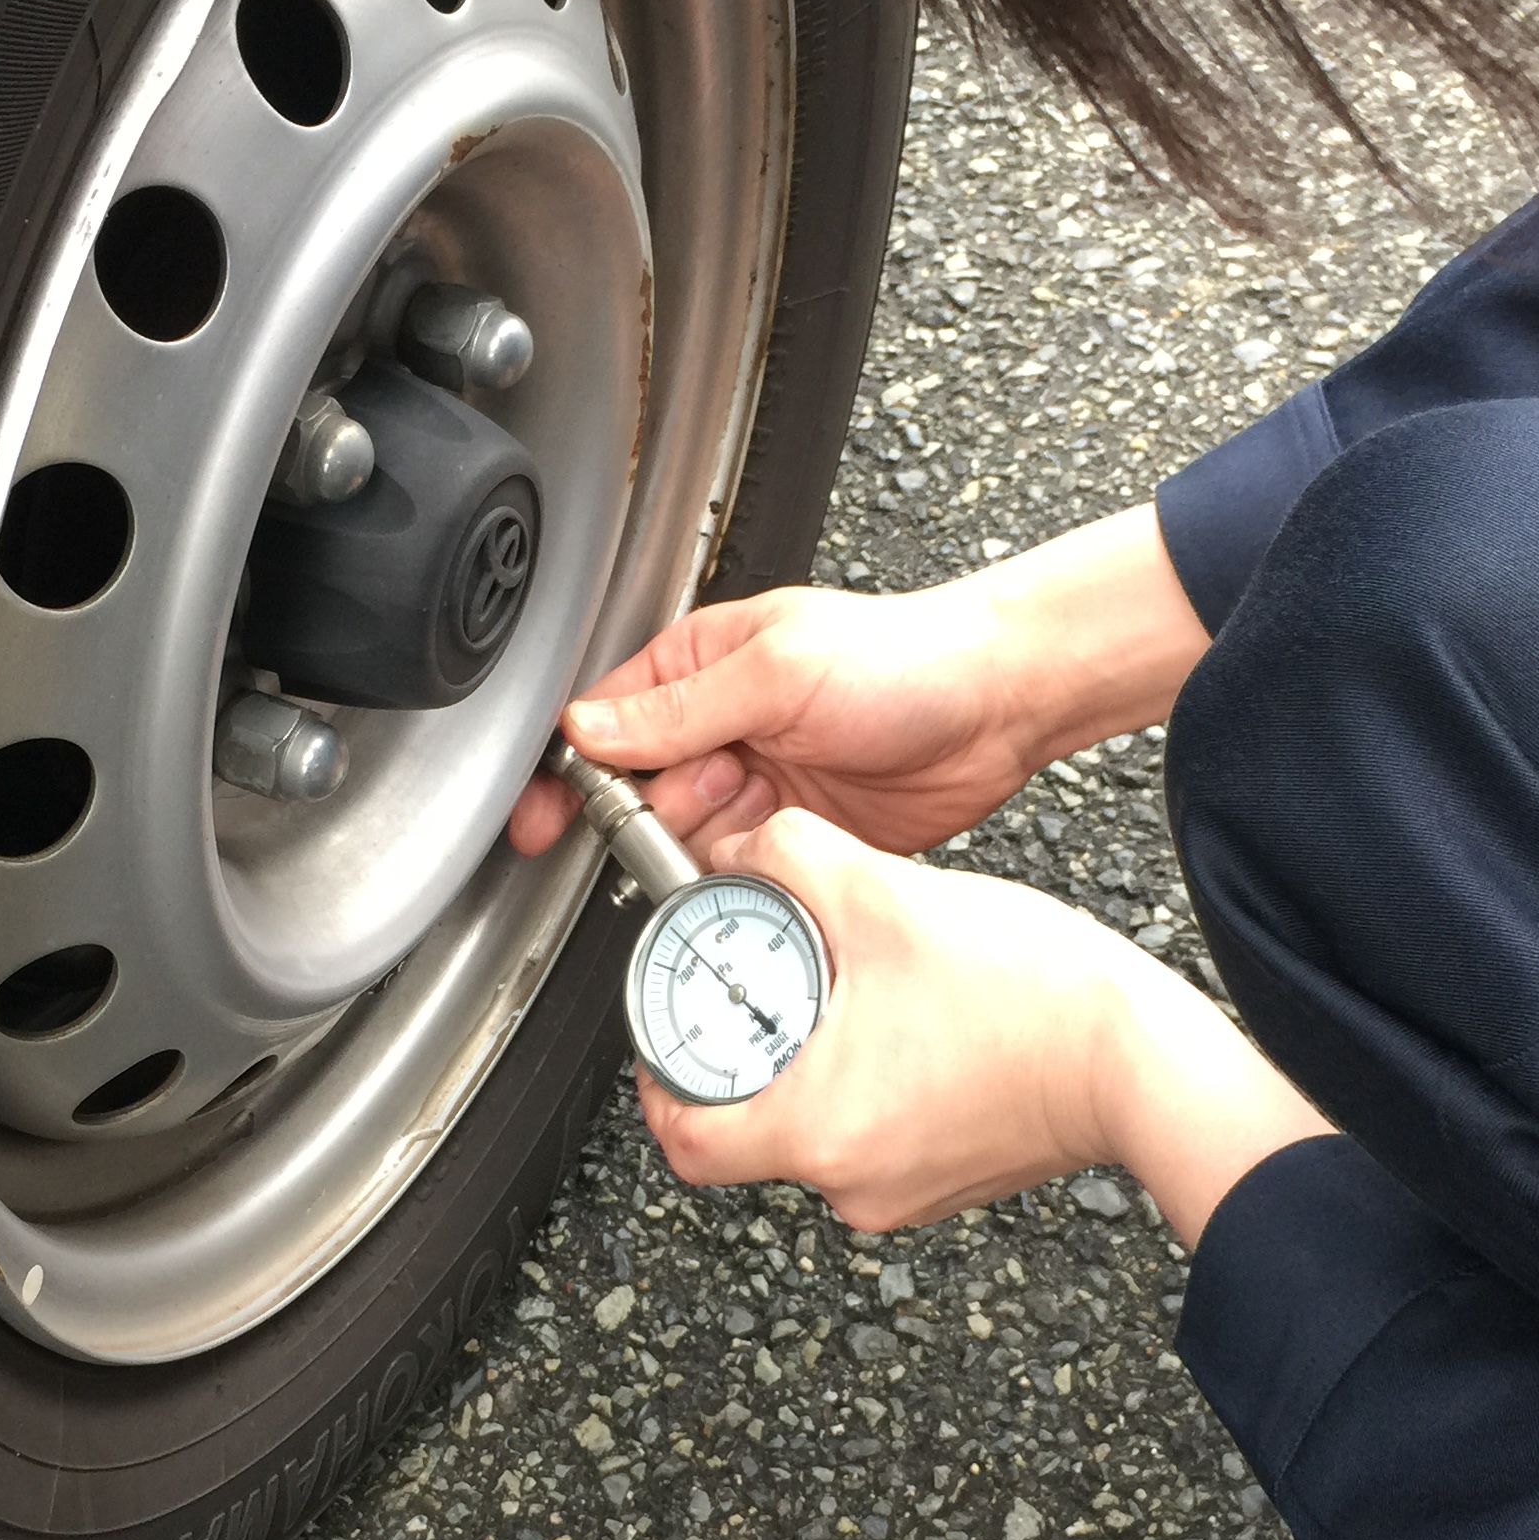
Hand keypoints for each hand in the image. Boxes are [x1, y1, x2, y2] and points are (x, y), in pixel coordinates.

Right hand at [507, 504, 1211, 860]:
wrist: (1000, 705)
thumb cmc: (905, 657)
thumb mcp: (780, 670)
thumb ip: (681, 707)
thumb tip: (590, 730)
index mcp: (699, 669)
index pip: (603, 725)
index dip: (566, 775)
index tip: (538, 819)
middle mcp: (721, 729)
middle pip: (638, 796)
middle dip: (649, 818)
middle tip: (689, 817)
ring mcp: (757, 785)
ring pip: (685, 844)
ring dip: (698, 853)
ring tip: (742, 830)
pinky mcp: (796, 835)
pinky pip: (740, 875)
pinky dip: (741, 882)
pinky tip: (765, 865)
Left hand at [638, 810, 1331, 1242]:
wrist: (1145, 1059)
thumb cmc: (1036, 999)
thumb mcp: (884, 892)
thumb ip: (787, 856)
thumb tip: (741, 850)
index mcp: (814, 1132)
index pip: (682, 1138)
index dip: (660, 1074)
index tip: (672, 1021)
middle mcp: (850, 1183)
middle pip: (744, 1127)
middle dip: (744, 1049)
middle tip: (760, 988)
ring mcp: (902, 1191)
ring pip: (814, 1126)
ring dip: (813, 1058)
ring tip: (845, 990)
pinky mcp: (948, 1178)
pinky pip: (874, 1131)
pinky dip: (870, 1077)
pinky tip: (903, 1019)